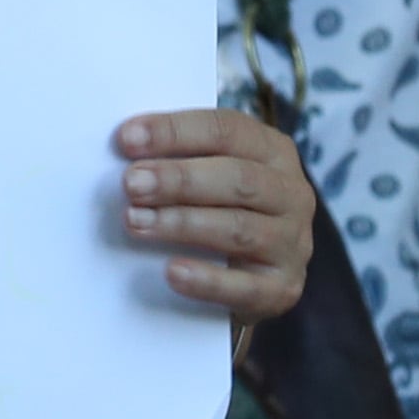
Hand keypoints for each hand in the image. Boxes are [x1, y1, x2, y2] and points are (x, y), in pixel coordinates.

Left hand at [116, 110, 312, 321]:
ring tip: (135, 221)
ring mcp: (292, 243)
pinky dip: (206, 280)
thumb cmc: (218, 208)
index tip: (126, 139)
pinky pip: (245, 286)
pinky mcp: (283, 289)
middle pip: (237, 178)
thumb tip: (126, 147)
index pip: (226, 130)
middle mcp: (292, 194)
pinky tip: (171, 272)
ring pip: (238, 229)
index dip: (175, 131)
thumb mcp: (209, 173)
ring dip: (182, 223)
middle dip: (178, 179)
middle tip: (130, 183)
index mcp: (273, 150)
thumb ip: (179, 157)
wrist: (248, 276)